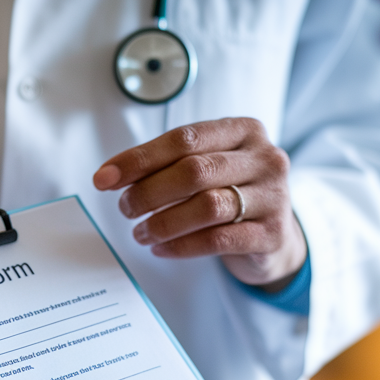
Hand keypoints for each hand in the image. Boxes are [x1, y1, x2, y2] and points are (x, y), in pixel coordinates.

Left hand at [93, 118, 306, 291]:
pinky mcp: (271, 234)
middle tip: (125, 208)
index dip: (139, 159)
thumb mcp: (206, 169)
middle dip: (149, 192)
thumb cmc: (231, 194)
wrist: (275, 237)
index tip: (105, 178)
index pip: (184, 138)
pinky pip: (218, 239)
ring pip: (207, 206)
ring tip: (141, 233)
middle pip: (194, 171)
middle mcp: (264, 159)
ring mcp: (273, 196)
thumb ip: (167, 165)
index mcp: (244, 131)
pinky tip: (161, 249)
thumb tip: (110, 175)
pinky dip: (182, 246)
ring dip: (164, 222)